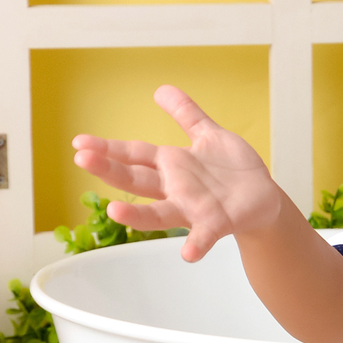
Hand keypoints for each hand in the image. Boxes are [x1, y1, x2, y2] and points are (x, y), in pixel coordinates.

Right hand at [72, 86, 281, 262]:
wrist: (263, 199)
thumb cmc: (232, 170)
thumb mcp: (208, 135)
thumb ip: (186, 114)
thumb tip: (160, 89)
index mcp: (172, 165)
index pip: (134, 154)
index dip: (108, 148)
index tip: (78, 143)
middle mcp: (175, 189)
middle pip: (137, 180)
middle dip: (110, 170)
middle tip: (81, 159)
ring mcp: (193, 209)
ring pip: (159, 213)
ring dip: (136, 216)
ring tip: (114, 212)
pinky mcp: (217, 223)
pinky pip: (203, 236)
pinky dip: (195, 245)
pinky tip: (188, 253)